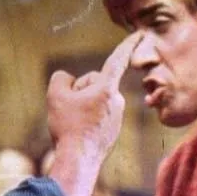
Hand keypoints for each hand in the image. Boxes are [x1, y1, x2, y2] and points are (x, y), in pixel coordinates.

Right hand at [46, 31, 142, 155]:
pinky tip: (78, 133)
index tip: (141, 34)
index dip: (127, 45)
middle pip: (93, 83)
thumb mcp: (55, 95)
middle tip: (69, 109)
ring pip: (93, 101)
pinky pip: (95, 117)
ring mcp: (116, 118)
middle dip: (79, 91)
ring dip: (81, 107)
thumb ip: (61, 78)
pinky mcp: (112, 131)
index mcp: (107, 88)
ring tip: (73, 124)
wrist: (78, 161)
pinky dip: (85, 121)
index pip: (117, 60)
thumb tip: (68, 81)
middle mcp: (117, 101)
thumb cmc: (68, 126)